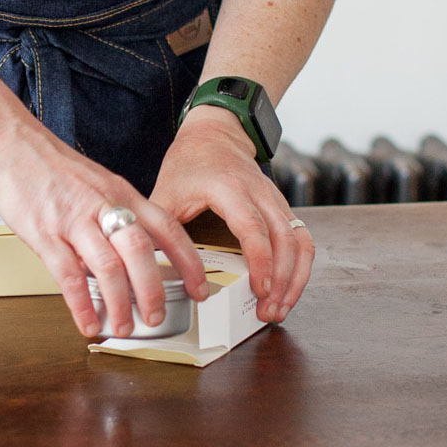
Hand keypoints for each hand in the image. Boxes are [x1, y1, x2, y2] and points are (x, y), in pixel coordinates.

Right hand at [0, 118, 208, 337]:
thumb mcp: (94, 180)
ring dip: (120, 303)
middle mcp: (102, 205)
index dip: (188, 260)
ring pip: (109, 266)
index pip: (166, 227)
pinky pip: (68, 275)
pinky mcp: (43, 232)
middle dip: (154, 290)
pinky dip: (81, 304)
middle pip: (141, 251)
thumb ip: (113, 210)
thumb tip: (128, 247)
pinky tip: (88, 322)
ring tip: (124, 327)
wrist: (7, 140)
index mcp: (119, 192)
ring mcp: (72, 219)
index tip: (200, 287)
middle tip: (157, 317)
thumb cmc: (47, 162)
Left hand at [149, 105, 313, 322]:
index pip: (253, 226)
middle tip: (268, 312)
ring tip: (279, 309)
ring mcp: (276, 199)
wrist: (214, 134)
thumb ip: (158, 228)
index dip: (259, 260)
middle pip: (285, 238)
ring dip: (295, 278)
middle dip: (281, 280)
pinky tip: (288, 290)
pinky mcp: (283, 208)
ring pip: (300, 241)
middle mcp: (260, 192)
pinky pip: (303, 239)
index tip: (260, 289)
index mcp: (229, 187)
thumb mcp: (166, 192)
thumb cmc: (188, 163)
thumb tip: (143, 265)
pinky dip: (300, 267)